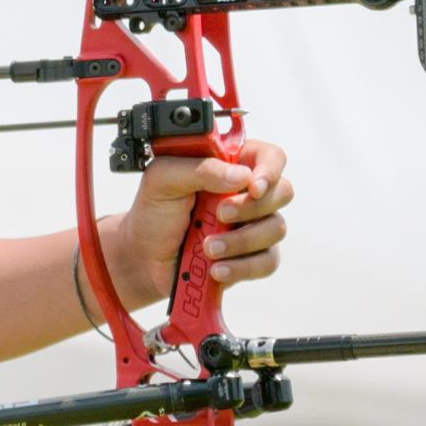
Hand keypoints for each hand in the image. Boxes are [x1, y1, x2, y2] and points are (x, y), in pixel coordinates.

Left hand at [101, 139, 291, 308]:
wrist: (143, 257)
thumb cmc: (154, 213)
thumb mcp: (163, 180)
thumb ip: (200, 168)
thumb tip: (241, 176)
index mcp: (230, 165)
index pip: (269, 157)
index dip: (270, 169)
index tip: (252, 185)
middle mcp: (247, 193)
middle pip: (283, 191)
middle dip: (252, 207)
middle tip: (220, 214)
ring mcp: (253, 225)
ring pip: (276, 228)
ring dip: (241, 240)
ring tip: (208, 247)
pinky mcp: (252, 256)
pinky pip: (267, 261)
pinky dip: (243, 267)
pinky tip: (217, 268)